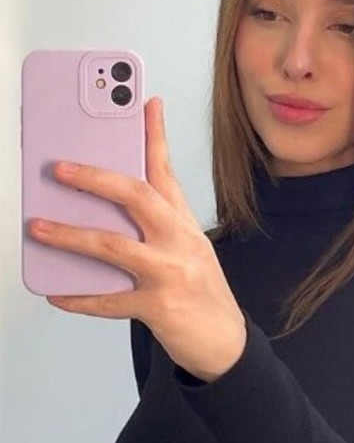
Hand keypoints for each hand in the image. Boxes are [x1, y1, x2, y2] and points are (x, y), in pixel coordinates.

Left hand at [28, 97, 246, 382]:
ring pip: (115, 246)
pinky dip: (79, 297)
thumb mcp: (187, 247)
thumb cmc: (201, 290)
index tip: (145, 102)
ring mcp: (171, 272)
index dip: (155, 135)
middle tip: (60, 167)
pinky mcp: (159, 306)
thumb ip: (156, 223)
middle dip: (96, 178)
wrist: (225, 340)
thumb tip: (104, 207)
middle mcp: (179, 241)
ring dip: (71, 235)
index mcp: (184, 223)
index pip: (166, 171)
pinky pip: (109, 300)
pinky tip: (56, 292)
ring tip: (39, 227)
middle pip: (138, 196)